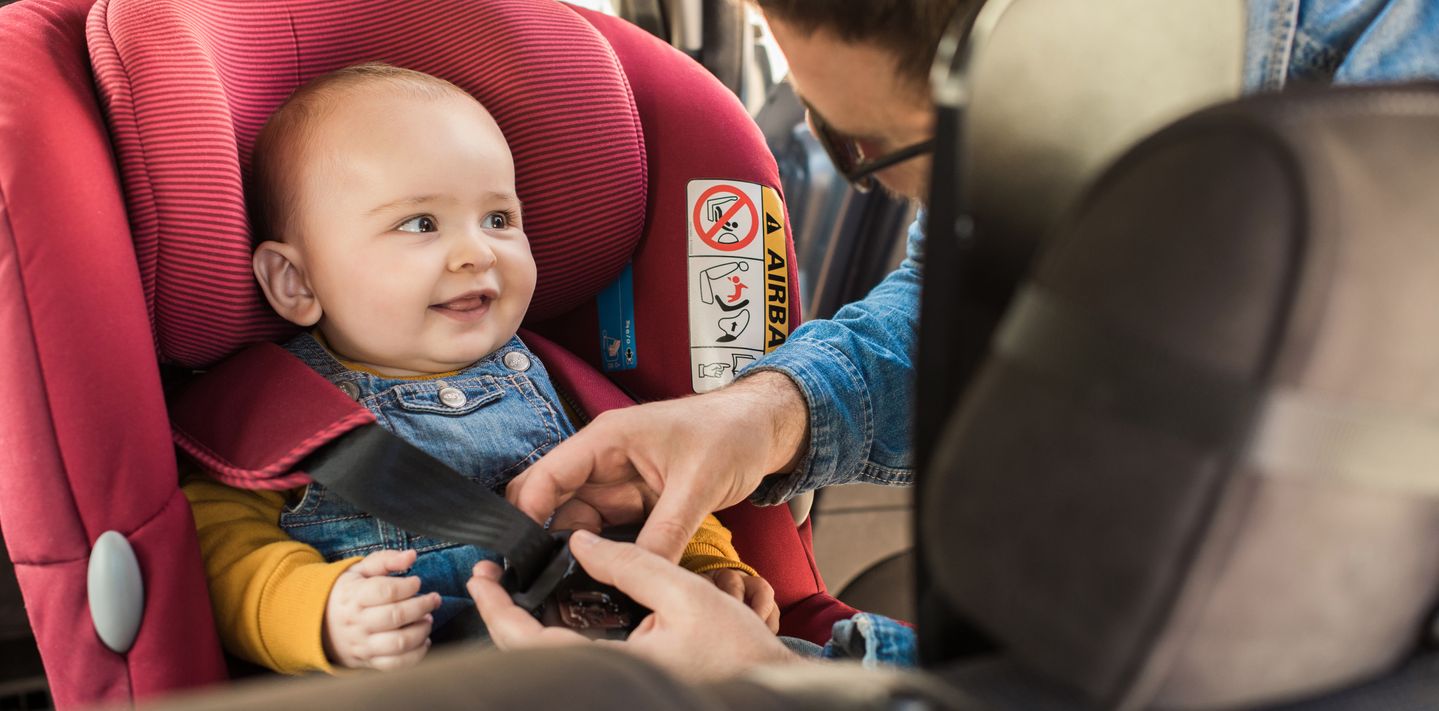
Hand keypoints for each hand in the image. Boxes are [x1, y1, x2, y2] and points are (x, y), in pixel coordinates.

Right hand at [323, 549, 441, 670]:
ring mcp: (363, 644)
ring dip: (421, 630)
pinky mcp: (369, 661)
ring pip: (399, 643)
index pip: (385, 591)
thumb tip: (411, 556)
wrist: (320, 624)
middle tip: (433, 599)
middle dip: (422, 606)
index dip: (408, 586)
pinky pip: (396, 664)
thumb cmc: (348, 593)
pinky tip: (423, 640)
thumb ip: (386, 560)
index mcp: (353, 596)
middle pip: (396, 616)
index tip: (416, 582)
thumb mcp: (360, 571)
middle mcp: (357, 622)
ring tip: (427, 619)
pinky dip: (416, 654)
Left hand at [468, 530, 801, 681]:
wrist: (769, 685)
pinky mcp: (623, 684)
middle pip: (530, 656)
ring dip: (526, 626)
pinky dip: (556, 635)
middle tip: (490, 578)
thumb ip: (631, 563)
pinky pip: (574, 661)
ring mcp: (613, 686)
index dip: (498, 610)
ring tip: (517, 587)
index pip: (530, 643)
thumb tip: (581, 542)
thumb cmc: (738, 650)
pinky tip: (558, 608)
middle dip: (503, 615)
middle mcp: (606, 682)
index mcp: (614, 668)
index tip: (481, 578)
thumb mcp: (687, 593)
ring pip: (550, 659)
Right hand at [505, 372, 808, 561]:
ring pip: (579, 521)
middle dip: (544, 538)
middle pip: (554, 501)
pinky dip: (603, 552)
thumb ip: (665, 532)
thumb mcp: (698, 485)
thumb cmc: (731, 433)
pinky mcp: (636, 500)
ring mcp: (619, 481)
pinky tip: (602, 576)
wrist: (763, 428)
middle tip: (542, 581)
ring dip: (575, 550)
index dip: (528, 514)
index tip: (521, 557)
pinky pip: (608, 530)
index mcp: (608, 440)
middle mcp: (605, 460)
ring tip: (571, 586)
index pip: (548, 476)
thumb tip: (638, 574)